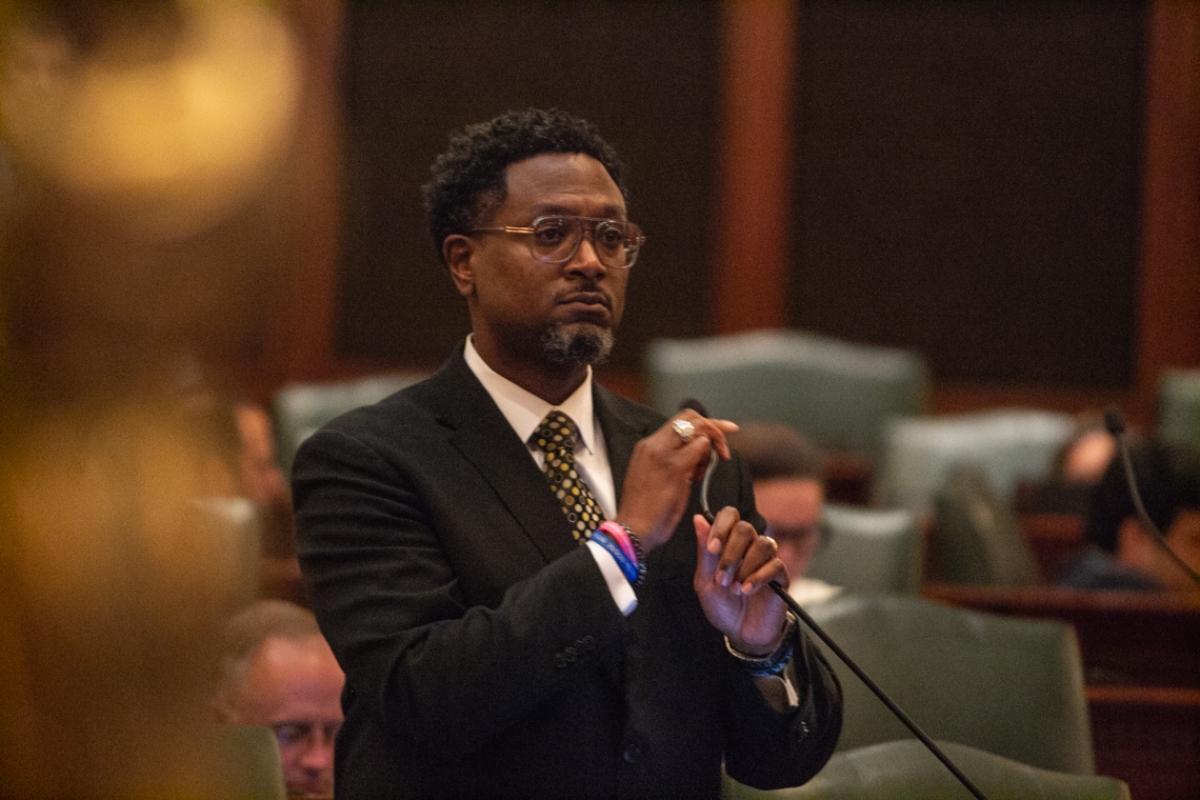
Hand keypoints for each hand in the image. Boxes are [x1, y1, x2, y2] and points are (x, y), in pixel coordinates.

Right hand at [615, 412, 736, 551]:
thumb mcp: (653, 476)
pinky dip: (706, 460)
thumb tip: (695, 451)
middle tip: (724, 449)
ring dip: (710, 448)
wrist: (633, 528)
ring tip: (701, 473)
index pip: (679, 421)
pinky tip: (697, 478)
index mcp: (647, 446)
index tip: (723, 431)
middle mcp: (653, 443)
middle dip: (715, 428)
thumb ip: (670, 459)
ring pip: (698, 430)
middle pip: (691, 417)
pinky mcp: (674, 466)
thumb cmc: (645, 510)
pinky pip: (700, 448)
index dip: (705, 423)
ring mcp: (663, 453)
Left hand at [693, 507, 789, 654]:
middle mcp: (749, 546)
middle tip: (721, 578)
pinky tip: (746, 591)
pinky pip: (775, 565)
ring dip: (744, 567)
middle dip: (730, 553)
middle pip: (745, 528)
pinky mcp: (781, 576)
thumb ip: (704, 551)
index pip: (730, 515)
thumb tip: (698, 518)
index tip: (712, 549)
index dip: (721, 526)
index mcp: (729, 543)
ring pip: (762, 544)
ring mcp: (767, 560)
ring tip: (734, 589)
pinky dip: (758, 578)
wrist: (741, 634)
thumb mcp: (705, 581)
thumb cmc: (722, 606)